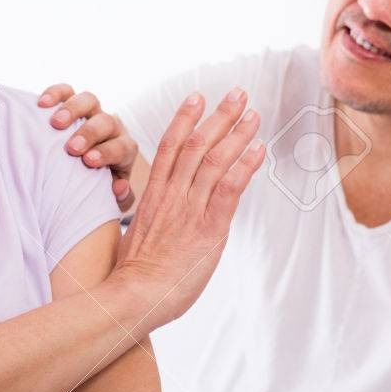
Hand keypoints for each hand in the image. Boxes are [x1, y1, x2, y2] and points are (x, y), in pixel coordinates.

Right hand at [38, 83, 137, 210]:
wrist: (84, 171)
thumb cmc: (97, 187)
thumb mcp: (111, 199)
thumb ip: (120, 198)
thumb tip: (119, 187)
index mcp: (124, 150)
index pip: (122, 147)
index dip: (107, 152)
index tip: (89, 161)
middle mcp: (112, 127)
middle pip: (106, 121)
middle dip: (89, 133)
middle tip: (71, 148)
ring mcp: (92, 112)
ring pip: (89, 100)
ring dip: (73, 110)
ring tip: (55, 123)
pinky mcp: (72, 103)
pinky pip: (66, 91)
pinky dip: (55, 94)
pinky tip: (41, 104)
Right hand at [109, 88, 263, 331]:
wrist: (132, 297)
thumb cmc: (131, 278)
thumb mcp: (135, 239)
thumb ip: (150, 222)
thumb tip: (157, 221)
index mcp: (152, 196)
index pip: (168, 145)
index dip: (184, 119)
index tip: (197, 97)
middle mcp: (170, 196)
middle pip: (196, 144)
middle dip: (219, 116)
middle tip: (237, 94)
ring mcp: (188, 209)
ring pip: (214, 160)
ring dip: (236, 133)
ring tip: (253, 114)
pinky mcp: (207, 228)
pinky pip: (228, 188)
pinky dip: (244, 166)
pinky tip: (258, 150)